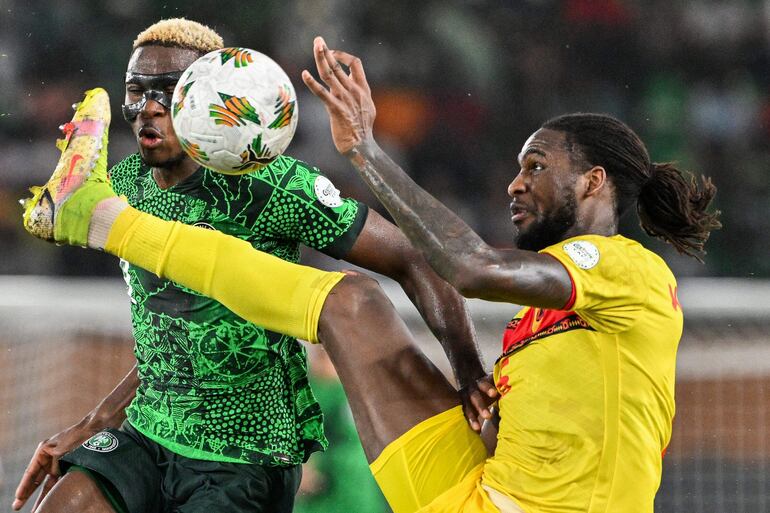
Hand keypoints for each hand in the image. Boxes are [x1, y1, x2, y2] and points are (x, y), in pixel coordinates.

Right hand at [12, 422, 98, 510]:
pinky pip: (61, 479)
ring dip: (44, 494)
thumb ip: (55, 467)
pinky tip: (55, 498)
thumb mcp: (61, 452)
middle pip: (37, 479)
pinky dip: (57, 488)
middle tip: (17, 507)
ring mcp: (60, 461)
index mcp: (44, 450)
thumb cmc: (79, 437)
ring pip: (49, 481)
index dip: (24, 487)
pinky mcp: (71, 464)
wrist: (98, 427)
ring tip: (38, 509)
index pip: (30, 472)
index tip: (18, 499)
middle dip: (28, 493)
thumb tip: (54, 478)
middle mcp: (50, 456)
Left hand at [302, 36, 375, 154]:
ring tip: (315, 46)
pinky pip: (322, 93)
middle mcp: (353, 91)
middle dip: (327, 51)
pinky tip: (304, 74)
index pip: (355, 64)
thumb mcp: (366, 107)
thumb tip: (347, 81)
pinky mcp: (336, 110)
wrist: (362, 146)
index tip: (332, 54)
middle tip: (318, 40)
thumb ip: (357, 92)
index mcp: (362, 89)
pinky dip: (312, 83)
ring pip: (330, 74)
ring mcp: (344, 99)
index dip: (343, 56)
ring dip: (321, 58)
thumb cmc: (362, 129)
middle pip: (338, 66)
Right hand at [459, 374, 498, 432]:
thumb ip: (503, 384)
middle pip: (475, 398)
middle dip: (481, 407)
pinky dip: (471, 423)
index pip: (483, 384)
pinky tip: (476, 431)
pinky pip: (465, 416)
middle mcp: (471, 390)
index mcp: (480, 383)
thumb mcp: (495, 383)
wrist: (475, 386)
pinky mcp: (464, 408)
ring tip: (477, 428)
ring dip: (473, 418)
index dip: (488, 389)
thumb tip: (517, 383)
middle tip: (488, 417)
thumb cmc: (491, 386)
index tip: (494, 394)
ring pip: (468, 409)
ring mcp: (465, 400)